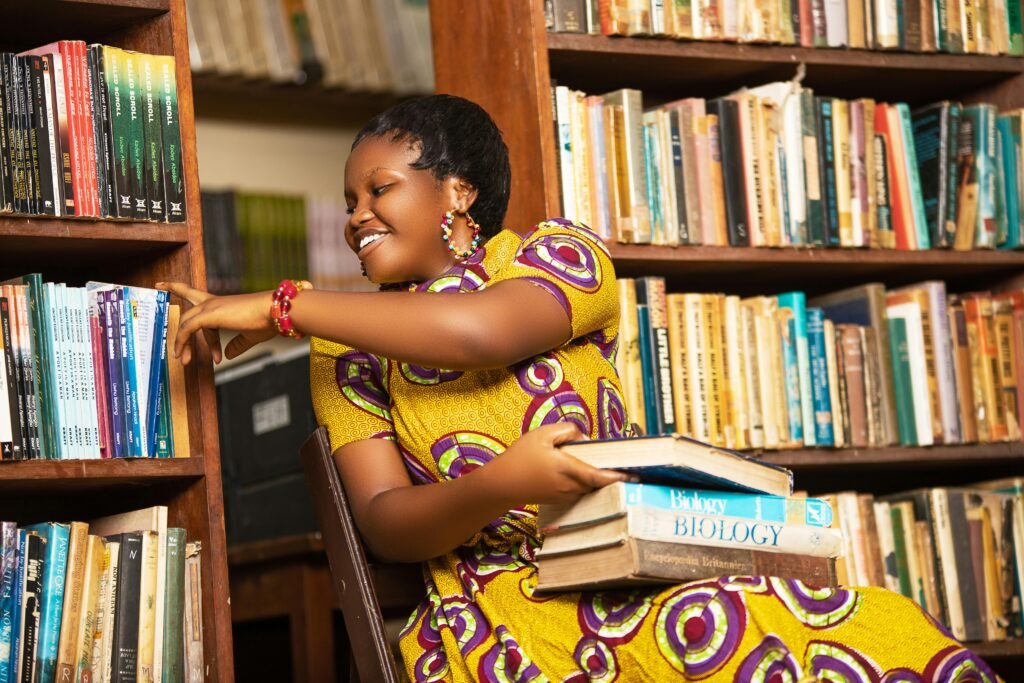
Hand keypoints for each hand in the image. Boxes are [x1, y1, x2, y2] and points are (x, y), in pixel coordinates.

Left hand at [156, 282, 275, 364]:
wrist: (275, 312)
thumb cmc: (267, 321)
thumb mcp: (250, 336)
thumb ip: (237, 345)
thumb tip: (229, 354)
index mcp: (221, 304)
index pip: (193, 293)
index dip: (176, 288)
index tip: (162, 284)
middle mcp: (213, 302)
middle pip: (187, 314)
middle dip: (181, 335)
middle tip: (179, 355)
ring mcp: (210, 307)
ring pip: (186, 323)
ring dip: (183, 343)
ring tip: (184, 361)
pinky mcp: (209, 314)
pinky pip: (187, 328)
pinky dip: (182, 341)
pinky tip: (183, 354)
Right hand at [485, 422, 634, 505]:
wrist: (502, 484)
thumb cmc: (520, 457)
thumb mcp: (542, 434)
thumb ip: (567, 431)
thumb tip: (585, 438)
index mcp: (568, 469)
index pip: (600, 476)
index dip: (619, 476)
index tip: (635, 474)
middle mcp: (570, 486)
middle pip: (598, 482)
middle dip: (610, 473)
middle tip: (623, 464)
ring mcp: (565, 496)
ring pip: (589, 487)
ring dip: (596, 477)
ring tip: (598, 464)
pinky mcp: (560, 500)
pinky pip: (579, 490)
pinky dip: (584, 482)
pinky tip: (577, 470)